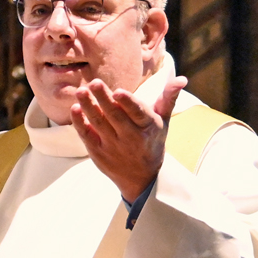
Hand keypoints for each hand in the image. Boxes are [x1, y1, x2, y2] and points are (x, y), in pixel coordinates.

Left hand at [70, 76, 187, 202]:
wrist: (142, 178)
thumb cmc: (152, 142)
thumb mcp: (164, 122)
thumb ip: (168, 98)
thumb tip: (182, 78)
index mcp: (148, 127)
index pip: (137, 113)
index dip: (128, 103)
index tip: (118, 91)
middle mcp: (130, 137)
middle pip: (115, 116)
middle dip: (104, 98)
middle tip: (94, 82)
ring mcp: (112, 146)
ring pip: (98, 123)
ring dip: (88, 106)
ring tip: (80, 91)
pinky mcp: (98, 152)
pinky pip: (86, 135)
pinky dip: (79, 122)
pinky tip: (75, 108)